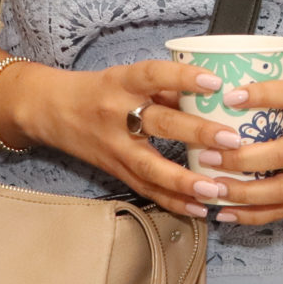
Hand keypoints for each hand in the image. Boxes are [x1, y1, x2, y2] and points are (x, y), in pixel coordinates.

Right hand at [12, 59, 238, 217]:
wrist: (51, 110)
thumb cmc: (99, 90)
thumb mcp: (128, 78)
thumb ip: (167, 88)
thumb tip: (213, 98)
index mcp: (122, 82)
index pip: (153, 75)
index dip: (183, 77)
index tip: (215, 82)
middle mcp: (116, 113)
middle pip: (158, 123)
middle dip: (196, 133)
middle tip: (231, 140)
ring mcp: (114, 146)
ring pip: (150, 167)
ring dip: (185, 181)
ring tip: (216, 189)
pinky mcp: (114, 170)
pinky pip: (146, 188)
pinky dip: (173, 201)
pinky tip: (200, 208)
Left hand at [192, 80, 282, 228]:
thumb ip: (273, 101)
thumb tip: (215, 94)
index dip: (263, 95)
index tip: (229, 96)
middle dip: (243, 157)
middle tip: (208, 153)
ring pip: (282, 189)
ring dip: (244, 192)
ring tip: (213, 187)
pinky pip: (281, 210)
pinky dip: (250, 215)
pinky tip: (223, 212)